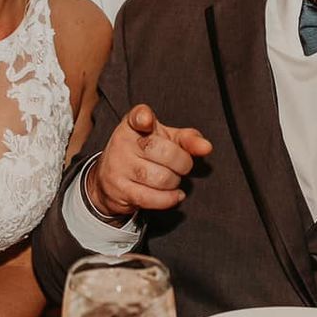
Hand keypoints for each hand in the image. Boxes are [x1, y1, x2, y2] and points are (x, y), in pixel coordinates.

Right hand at [87, 105, 212, 220]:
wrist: (110, 180)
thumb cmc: (145, 155)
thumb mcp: (166, 140)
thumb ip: (188, 140)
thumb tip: (206, 147)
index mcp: (133, 125)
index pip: (137, 117)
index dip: (143, 118)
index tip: (147, 121)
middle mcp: (122, 142)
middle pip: (163, 152)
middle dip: (182, 163)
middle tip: (183, 166)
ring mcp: (118, 167)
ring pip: (160, 178)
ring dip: (175, 182)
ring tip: (173, 180)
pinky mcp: (120, 190)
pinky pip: (150, 198)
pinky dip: (169, 199)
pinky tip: (175, 195)